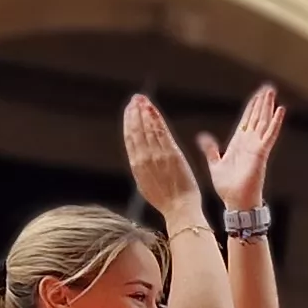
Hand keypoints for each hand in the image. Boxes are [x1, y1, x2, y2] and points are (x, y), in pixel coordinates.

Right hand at [121, 94, 203, 221]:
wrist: (179, 208)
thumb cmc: (166, 200)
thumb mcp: (146, 184)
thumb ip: (142, 168)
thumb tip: (139, 158)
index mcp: (136, 166)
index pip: (130, 139)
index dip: (129, 123)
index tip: (129, 111)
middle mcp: (144, 158)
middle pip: (136, 131)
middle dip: (135, 113)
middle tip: (135, 99)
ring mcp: (157, 155)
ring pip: (147, 129)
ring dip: (144, 112)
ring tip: (142, 100)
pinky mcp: (171, 154)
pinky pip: (161, 132)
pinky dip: (155, 119)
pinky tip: (152, 109)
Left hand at [195, 84, 283, 211]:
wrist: (236, 202)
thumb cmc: (228, 188)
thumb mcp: (215, 164)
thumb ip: (211, 150)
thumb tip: (203, 137)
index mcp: (238, 144)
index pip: (247, 120)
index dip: (252, 107)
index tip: (258, 95)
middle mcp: (249, 143)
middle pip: (257, 118)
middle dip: (262, 102)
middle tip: (269, 88)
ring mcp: (257, 147)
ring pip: (264, 122)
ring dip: (268, 107)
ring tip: (272, 92)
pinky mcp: (261, 153)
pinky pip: (269, 135)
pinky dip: (276, 123)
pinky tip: (280, 111)